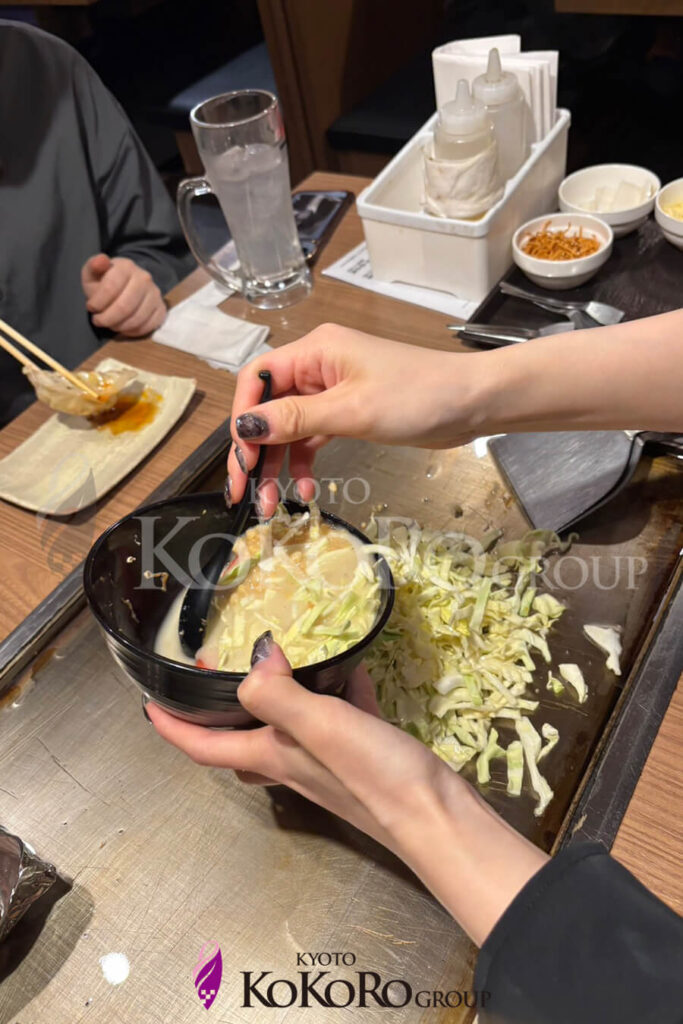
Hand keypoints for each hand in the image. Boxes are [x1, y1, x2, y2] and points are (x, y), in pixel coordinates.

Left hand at [81, 254, 166, 336]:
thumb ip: (93, 266)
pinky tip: (123, 327)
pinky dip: (132, 331)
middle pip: (124, 307)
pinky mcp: (161, 309)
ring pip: (136, 319)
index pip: (111, 288)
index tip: (91, 308)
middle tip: (98, 321)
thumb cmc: (105, 281)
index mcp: (126, 266)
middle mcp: (144, 278)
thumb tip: (101, 260)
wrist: (126, 285)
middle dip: (107, 319)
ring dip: (119, 326)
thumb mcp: (93, 273)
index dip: (98, 302)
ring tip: (110, 324)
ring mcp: (155, 294)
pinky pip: (148, 327)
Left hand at [147, 637, 547, 945]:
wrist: (437, 818)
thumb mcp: (320, 727)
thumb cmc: (373, 775)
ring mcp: (332, 763)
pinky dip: (341, 692)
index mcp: (273, 756)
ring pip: (290, 731)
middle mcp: (294, 763)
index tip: (148, 705)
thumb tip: (254, 655)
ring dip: (279, 700)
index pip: (205, 747)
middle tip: (215, 677)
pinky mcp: (366, 756)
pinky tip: (355, 668)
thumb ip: (278, 693)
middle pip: (242, 743)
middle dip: (222, 714)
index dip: (172, 729)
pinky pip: (343, 718)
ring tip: (282, 662)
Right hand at [227, 323, 487, 516]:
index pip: (256, 380)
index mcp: (314, 351)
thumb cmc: (417, 396)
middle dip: (255, 452)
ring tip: (271, 504)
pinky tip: (305, 490)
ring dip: (277, 465)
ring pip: (288, 428)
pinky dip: (304, 462)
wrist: (473, 402)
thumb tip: (245, 428)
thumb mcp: (352, 410)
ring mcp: (332, 390)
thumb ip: (295, 419)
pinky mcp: (348, 412)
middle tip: (245, 494)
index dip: (242, 420)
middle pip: (267, 408)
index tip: (241, 460)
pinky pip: (312, 437)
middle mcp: (317, 366)